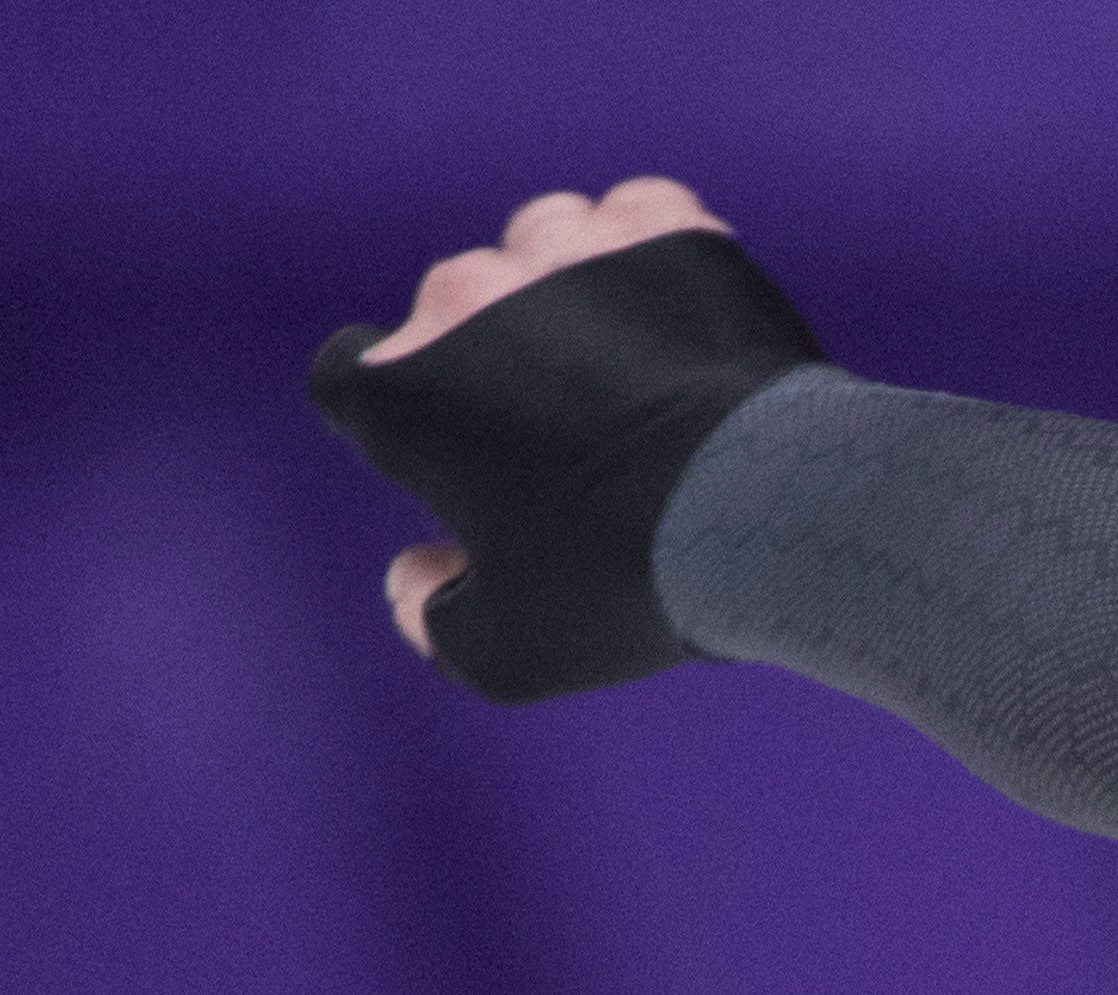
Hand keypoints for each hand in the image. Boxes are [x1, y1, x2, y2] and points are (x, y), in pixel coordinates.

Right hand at [367, 178, 730, 655]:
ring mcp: (566, 250)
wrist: (769, 509)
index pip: (349, 380)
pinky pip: (638, 220)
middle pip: (453, 313)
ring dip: (570, 297)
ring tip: (634, 373)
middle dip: (495, 365)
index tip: (457, 455)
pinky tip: (686, 323)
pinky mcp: (666, 229)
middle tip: (573, 437)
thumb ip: (433, 618)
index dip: (401, 421)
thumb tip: (414, 578)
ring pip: (541, 251)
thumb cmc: (623, 584)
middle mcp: (463, 295)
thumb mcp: (510, 651)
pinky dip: (656, 260)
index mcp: (399, 388)